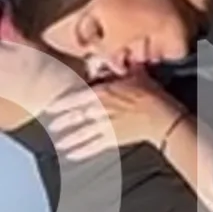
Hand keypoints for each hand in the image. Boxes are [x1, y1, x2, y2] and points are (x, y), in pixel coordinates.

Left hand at [43, 77, 190, 165]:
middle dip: (63, 121)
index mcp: (104, 93)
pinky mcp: (114, 140)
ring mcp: (106, 126)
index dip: (63, 103)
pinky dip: (82, 152)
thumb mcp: (136, 74)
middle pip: (77, 116)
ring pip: (82, 133)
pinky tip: (71, 155)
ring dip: (69, 138)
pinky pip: (94, 147)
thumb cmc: (151, 94)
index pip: (77, 97)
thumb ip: (121, 66)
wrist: (162, 117)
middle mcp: (101, 110)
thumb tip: (115, 56)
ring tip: (58, 143)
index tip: (51, 106)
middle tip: (50, 125)